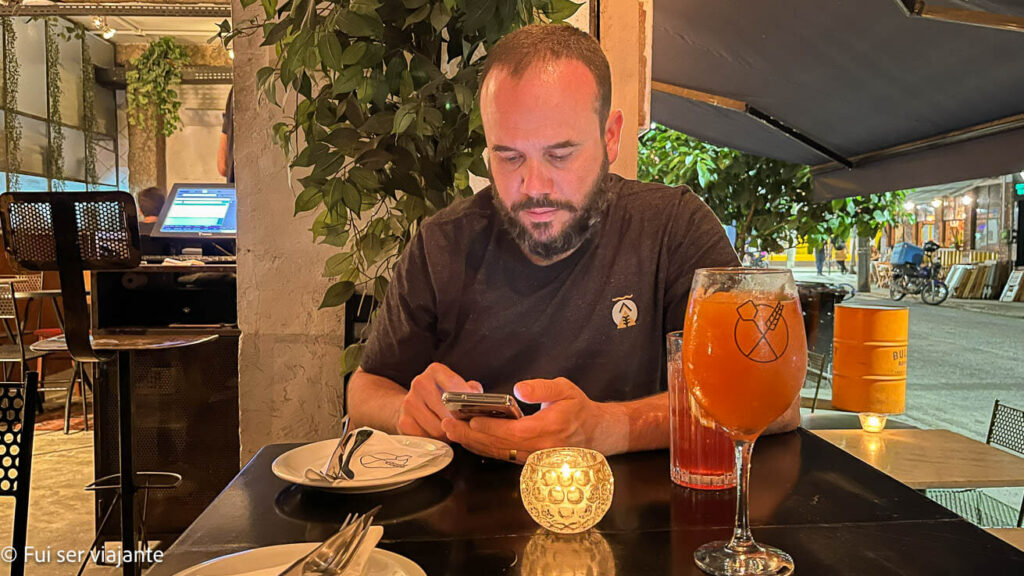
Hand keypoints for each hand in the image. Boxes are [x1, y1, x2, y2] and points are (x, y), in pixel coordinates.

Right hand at [397, 363, 481, 440]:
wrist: (413, 404)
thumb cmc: (441, 396)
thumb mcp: (457, 387)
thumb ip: (470, 389)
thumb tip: (476, 397)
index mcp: (435, 371)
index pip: (454, 384)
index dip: (465, 399)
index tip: (471, 409)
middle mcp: (420, 383)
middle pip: (446, 410)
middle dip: (458, 421)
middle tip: (463, 425)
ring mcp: (410, 402)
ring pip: (438, 428)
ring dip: (447, 433)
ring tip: (450, 430)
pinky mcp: (404, 421)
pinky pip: (427, 438)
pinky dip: (435, 440)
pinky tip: (437, 434)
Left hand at [442, 377, 623, 462]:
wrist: (596, 434)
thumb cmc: (579, 409)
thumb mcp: (565, 389)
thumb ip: (541, 388)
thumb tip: (518, 389)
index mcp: (546, 431)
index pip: (511, 432)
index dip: (488, 428)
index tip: (468, 420)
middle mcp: (538, 449)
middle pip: (498, 446)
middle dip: (470, 436)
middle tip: (448, 425)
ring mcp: (533, 459)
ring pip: (498, 453)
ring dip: (473, 444)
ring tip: (452, 432)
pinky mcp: (529, 461)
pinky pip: (503, 456)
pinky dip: (484, 448)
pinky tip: (470, 439)